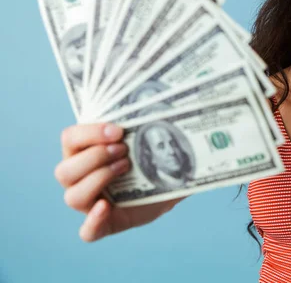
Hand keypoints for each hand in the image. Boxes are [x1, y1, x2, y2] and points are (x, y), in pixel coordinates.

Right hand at [55, 123, 182, 241]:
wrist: (164, 190)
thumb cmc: (150, 160)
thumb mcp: (150, 143)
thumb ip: (152, 129)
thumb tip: (170, 114)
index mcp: (82, 153)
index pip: (70, 139)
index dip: (89, 133)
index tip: (118, 130)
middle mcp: (78, 179)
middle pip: (64, 170)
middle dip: (95, 157)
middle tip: (123, 150)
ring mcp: (88, 204)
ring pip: (72, 196)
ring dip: (98, 179)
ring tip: (125, 168)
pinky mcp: (103, 226)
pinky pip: (87, 232)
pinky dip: (93, 221)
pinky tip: (106, 207)